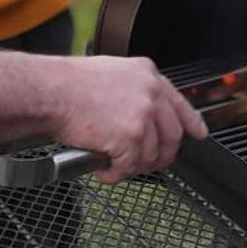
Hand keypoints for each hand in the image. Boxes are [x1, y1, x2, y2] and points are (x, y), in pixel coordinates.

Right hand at [41, 56, 208, 182]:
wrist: (48, 91)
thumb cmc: (67, 84)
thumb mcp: (110, 73)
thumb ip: (131, 91)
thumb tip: (137, 115)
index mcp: (147, 74)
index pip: (179, 102)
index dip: (191, 122)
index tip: (198, 133)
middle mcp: (150, 93)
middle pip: (172, 135)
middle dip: (161, 156)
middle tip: (147, 165)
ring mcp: (143, 116)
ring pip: (151, 155)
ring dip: (133, 166)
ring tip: (114, 165)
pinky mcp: (130, 138)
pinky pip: (129, 166)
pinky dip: (115, 174)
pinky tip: (104, 171)